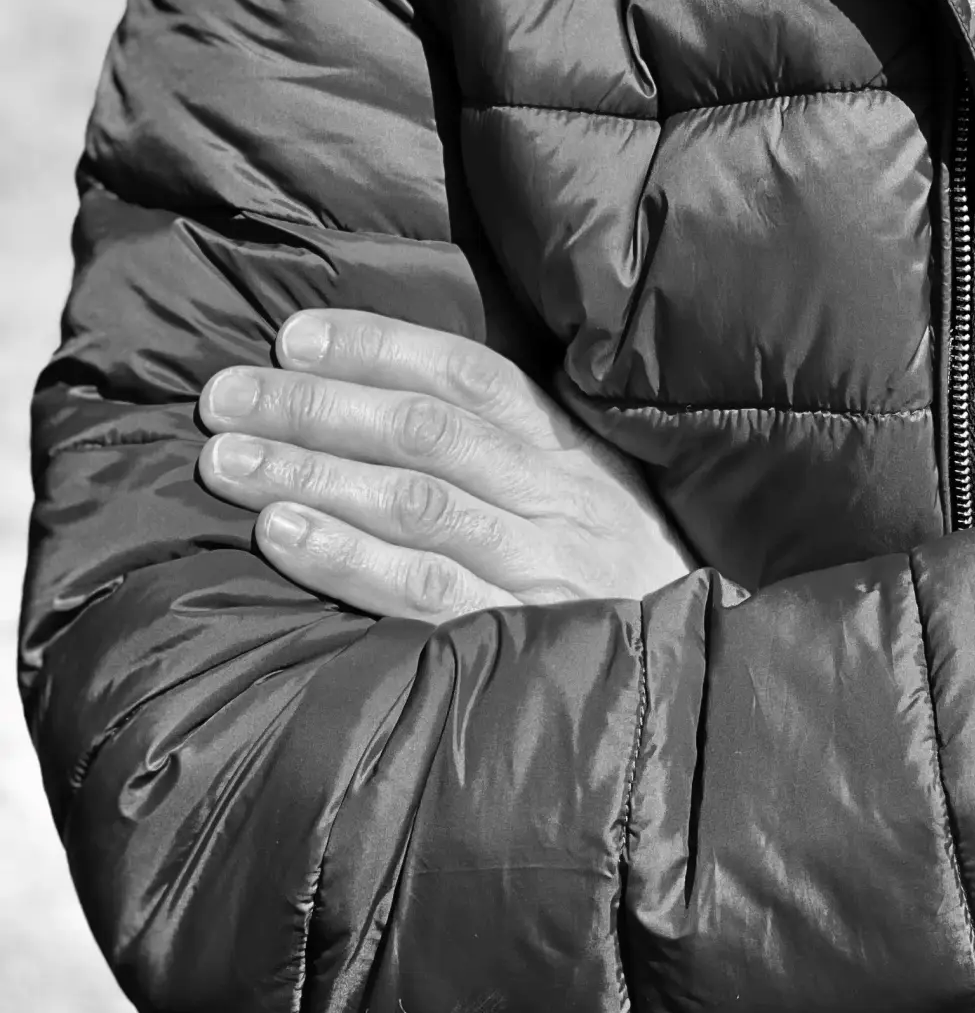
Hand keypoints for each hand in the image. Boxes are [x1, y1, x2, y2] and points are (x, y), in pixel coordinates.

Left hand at [197, 309, 697, 621]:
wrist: (710, 677)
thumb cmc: (627, 578)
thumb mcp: (594, 493)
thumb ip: (511, 448)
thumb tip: (389, 394)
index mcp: (572, 448)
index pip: (467, 374)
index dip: (377, 347)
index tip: (293, 336)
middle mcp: (558, 497)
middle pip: (425, 432)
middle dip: (316, 406)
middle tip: (225, 396)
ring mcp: (542, 568)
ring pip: (416, 502)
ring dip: (312, 474)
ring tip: (230, 461)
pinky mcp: (524, 639)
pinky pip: (425, 591)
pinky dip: (349, 560)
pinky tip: (283, 537)